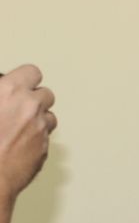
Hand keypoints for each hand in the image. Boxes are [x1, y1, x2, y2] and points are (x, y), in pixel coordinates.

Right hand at [0, 64, 56, 199]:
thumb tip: (3, 88)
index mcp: (10, 91)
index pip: (31, 72)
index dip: (24, 78)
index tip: (17, 84)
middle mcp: (30, 108)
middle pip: (46, 94)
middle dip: (34, 98)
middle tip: (17, 106)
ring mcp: (39, 130)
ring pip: (49, 116)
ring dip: (38, 118)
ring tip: (18, 126)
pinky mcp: (43, 150)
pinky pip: (44, 138)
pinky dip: (35, 138)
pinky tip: (18, 143)